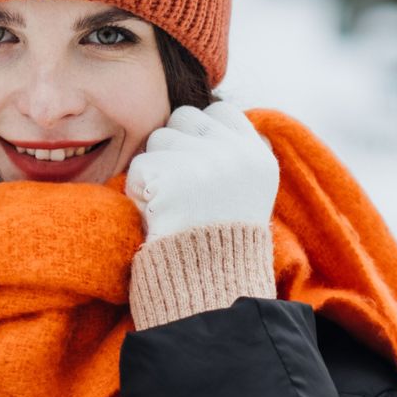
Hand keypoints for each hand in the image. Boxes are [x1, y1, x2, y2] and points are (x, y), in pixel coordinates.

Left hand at [125, 101, 278, 240]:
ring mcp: (203, 162)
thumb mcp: (249, 193)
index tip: (197, 161)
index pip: (220, 110)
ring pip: (158, 139)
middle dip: (174, 145)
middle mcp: (234, 153)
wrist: (208, 286)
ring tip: (172, 204)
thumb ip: (236, 153)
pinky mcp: (169, 176)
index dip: (201, 130)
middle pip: (183, 117)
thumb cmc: (221, 243)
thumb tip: (216, 115)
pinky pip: (139, 167)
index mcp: (257, 157)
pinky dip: (139, 191)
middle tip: (181, 185)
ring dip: (156, 168)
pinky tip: (158, 215)